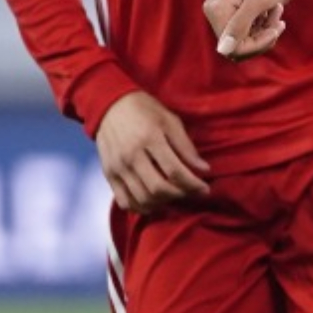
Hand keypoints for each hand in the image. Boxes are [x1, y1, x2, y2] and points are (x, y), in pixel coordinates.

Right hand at [95, 92, 210, 211]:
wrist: (108, 105)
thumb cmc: (144, 110)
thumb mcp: (169, 120)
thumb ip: (186, 146)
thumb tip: (204, 169)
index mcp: (149, 138)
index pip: (174, 171)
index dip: (193, 184)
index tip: (205, 189)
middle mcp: (131, 155)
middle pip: (158, 189)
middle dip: (180, 195)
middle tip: (191, 192)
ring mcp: (118, 167)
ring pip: (142, 198)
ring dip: (163, 203)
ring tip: (174, 195)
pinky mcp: (108, 174)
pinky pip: (124, 201)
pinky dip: (141, 208)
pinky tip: (153, 202)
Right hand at [204, 0, 312, 57]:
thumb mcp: (259, 1)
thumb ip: (239, 27)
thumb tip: (223, 51)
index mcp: (216, 8)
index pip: (232, 47)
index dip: (256, 43)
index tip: (277, 28)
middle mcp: (216, 10)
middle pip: (237, 46)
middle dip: (261, 38)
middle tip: (279, 22)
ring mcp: (227, 10)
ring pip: (245, 40)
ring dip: (265, 31)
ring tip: (277, 11)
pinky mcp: (238, 8)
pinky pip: (250, 30)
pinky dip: (265, 25)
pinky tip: (275, 8)